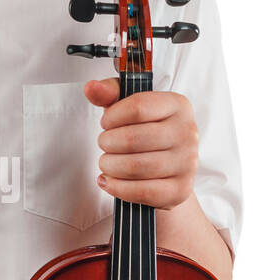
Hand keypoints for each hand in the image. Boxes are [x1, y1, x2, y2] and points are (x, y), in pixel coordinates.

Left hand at [83, 79, 198, 210]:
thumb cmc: (146, 131)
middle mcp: (188, 133)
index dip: (112, 117)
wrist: (169, 169)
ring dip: (110, 166)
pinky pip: (142, 191)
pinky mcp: (180, 190)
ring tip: (106, 163)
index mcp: (178, 105)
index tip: (106, 123)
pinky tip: (108, 181)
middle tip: (104, 144)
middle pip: (133, 139)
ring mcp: (187, 163)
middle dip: (108, 143)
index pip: (138, 107)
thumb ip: (109, 93)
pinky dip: (117, 187)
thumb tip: (91, 87)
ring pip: (135, 166)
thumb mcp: (129, 107)